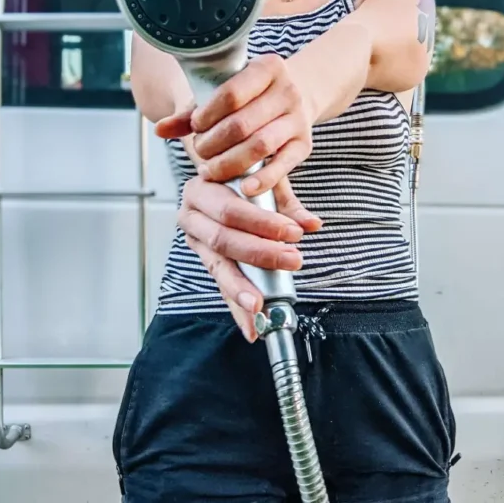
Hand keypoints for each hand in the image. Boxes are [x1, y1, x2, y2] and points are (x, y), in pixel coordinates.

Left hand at [155, 54, 315, 197]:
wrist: (296, 95)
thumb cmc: (251, 96)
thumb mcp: (223, 94)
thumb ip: (192, 112)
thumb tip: (160, 129)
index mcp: (268, 67)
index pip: (231, 93)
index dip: (208, 115)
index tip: (196, 126)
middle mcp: (288, 91)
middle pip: (242, 124)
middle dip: (214, 144)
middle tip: (200, 152)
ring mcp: (298, 119)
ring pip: (260, 146)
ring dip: (230, 163)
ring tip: (211, 170)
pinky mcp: (304, 145)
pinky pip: (283, 166)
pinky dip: (262, 179)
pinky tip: (244, 187)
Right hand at [178, 175, 321, 342]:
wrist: (218, 177)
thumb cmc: (242, 178)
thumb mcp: (263, 181)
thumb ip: (288, 203)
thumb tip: (312, 224)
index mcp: (200, 190)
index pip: (230, 210)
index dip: (261, 223)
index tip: (293, 232)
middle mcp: (191, 216)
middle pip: (222, 240)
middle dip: (259, 254)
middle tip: (292, 259)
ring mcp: (195, 241)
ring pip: (216, 267)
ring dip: (242, 287)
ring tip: (262, 305)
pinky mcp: (204, 261)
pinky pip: (220, 285)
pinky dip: (236, 307)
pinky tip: (251, 326)